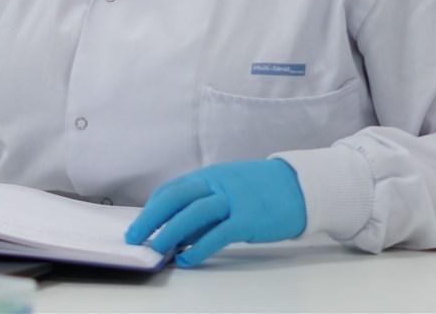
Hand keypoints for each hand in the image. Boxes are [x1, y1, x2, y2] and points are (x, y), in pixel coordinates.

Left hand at [124, 159, 305, 266]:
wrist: (300, 186)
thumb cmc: (262, 190)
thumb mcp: (229, 190)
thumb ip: (205, 208)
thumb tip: (179, 234)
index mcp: (211, 176)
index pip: (172, 190)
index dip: (152, 209)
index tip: (138, 226)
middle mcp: (218, 183)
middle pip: (176, 197)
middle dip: (151, 218)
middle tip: (136, 238)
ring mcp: (234, 200)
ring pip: (194, 213)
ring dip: (170, 232)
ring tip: (157, 249)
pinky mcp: (248, 218)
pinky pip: (217, 234)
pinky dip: (198, 248)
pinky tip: (187, 259)